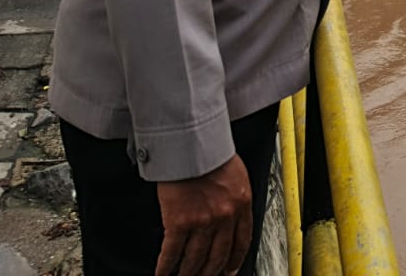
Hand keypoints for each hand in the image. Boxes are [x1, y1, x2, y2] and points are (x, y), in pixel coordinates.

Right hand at [154, 155, 251, 275]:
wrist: (191, 144)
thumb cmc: (210, 153)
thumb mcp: (236, 175)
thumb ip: (235, 199)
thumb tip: (230, 216)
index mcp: (242, 204)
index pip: (242, 242)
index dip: (235, 261)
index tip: (230, 270)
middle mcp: (225, 216)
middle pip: (219, 256)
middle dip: (211, 272)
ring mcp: (202, 222)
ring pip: (196, 260)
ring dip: (188, 274)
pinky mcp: (179, 223)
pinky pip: (172, 253)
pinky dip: (166, 267)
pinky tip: (163, 273)